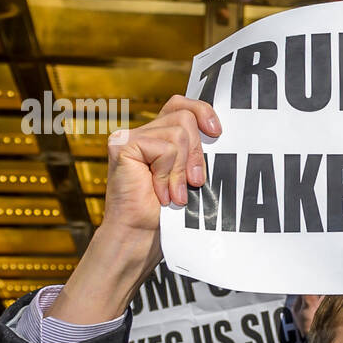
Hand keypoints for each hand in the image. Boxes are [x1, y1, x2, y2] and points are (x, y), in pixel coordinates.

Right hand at [46, 95, 219, 324]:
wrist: (142, 237)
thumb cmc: (167, 214)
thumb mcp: (190, 176)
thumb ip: (197, 151)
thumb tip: (220, 131)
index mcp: (159, 136)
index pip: (182, 105)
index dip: (202, 111)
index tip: (217, 132)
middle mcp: (143, 132)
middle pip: (185, 117)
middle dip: (197, 152)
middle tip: (194, 182)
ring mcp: (130, 137)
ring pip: (178, 133)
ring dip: (182, 169)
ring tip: (174, 194)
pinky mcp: (122, 145)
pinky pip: (164, 147)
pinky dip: (168, 172)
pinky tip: (160, 192)